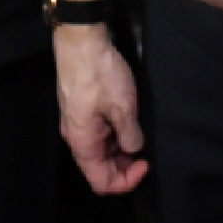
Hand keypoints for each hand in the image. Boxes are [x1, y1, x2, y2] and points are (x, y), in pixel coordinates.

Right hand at [55, 24, 148, 193]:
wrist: (80, 39)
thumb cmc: (99, 74)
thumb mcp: (123, 108)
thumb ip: (130, 136)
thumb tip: (134, 149)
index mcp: (83, 143)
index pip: (101, 183)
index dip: (126, 182)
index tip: (145, 164)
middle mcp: (76, 138)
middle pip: (100, 168)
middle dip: (125, 165)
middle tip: (145, 151)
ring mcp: (77, 123)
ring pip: (100, 150)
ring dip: (121, 148)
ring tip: (138, 131)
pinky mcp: (80, 109)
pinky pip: (98, 133)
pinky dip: (114, 133)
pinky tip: (127, 118)